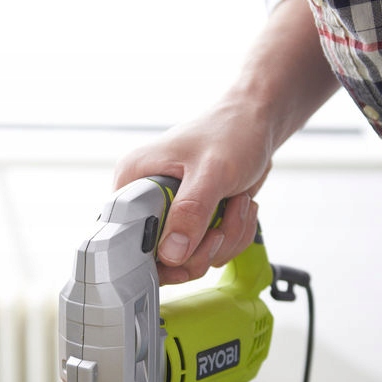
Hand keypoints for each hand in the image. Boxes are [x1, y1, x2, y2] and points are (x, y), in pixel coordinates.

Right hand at [113, 0, 337, 283]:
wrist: (258, 122)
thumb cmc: (232, 133)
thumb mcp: (212, 172)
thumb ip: (190, 212)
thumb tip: (171, 254)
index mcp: (133, 180)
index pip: (123, 238)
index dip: (152, 258)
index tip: (184, 257)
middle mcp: (145, 199)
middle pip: (159, 258)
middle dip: (200, 249)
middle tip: (220, 227)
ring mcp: (171, 213)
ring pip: (190, 258)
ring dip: (224, 240)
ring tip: (237, 204)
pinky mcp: (193, 221)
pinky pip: (209, 251)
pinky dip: (232, 236)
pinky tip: (240, 207)